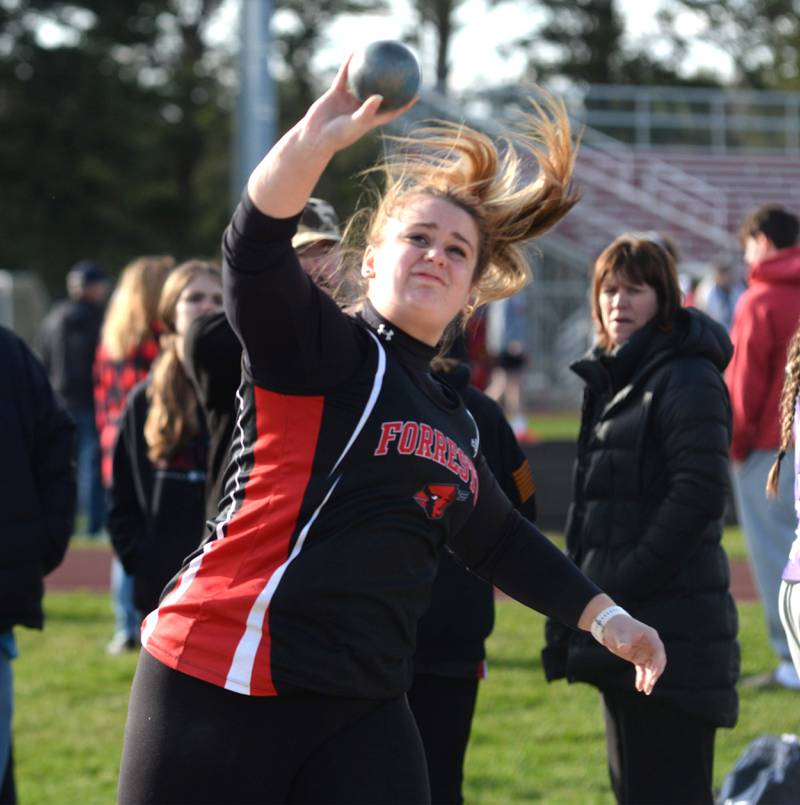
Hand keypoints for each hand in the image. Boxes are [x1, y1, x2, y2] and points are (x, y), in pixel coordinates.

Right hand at [297, 55, 417, 156]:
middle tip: (401, 71)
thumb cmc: (336, 136)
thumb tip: (380, 96)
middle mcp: (360, 109)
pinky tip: (355, 52)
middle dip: (390, 84)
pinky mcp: (336, 93)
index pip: (391, 111)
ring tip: (379, 56)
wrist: (314, 136)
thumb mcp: (354, 125)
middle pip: (380, 94)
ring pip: (362, 83)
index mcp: (369, 119)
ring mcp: (348, 101)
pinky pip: (345, 76)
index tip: (415, 95)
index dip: (403, 104)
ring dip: (369, 71)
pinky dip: (349, 66)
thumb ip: (367, 111)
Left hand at [601, 613, 665, 695]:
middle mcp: (651, 645)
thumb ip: (624, 641)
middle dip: (654, 674)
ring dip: (649, 679)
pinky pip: (643, 670)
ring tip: (646, 691)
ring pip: (651, 668)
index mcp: (651, 636)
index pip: (659, 651)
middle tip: (650, 684)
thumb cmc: (616, 626)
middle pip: (657, 662)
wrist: (608, 625)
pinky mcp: (638, 658)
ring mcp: (646, 653)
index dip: (658, 663)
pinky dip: (641, 678)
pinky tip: (639, 688)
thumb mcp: (620, 632)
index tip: (653, 673)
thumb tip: (624, 648)